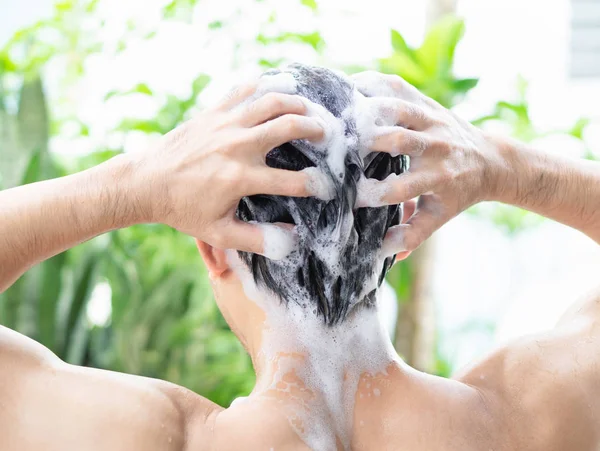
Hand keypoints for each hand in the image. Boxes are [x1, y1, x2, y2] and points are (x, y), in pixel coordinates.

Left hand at [126, 79, 324, 258]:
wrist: (146, 183)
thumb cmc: (184, 210)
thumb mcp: (219, 233)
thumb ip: (257, 239)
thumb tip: (292, 240)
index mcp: (241, 179)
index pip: (293, 181)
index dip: (317, 185)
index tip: (326, 187)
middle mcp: (237, 147)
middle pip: (289, 127)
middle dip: (316, 130)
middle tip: (327, 137)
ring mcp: (226, 124)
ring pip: (272, 101)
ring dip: (297, 103)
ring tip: (310, 111)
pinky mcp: (214, 112)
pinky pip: (245, 90)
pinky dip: (266, 87)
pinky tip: (279, 92)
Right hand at [352, 71, 505, 256]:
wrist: (490, 159)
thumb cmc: (457, 193)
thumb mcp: (438, 216)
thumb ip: (412, 236)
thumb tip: (383, 253)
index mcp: (438, 178)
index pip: (401, 188)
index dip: (373, 194)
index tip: (349, 199)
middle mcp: (436, 146)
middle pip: (398, 140)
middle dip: (365, 143)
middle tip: (334, 150)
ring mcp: (431, 119)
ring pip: (396, 107)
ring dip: (364, 110)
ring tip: (334, 117)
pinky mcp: (425, 100)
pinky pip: (396, 87)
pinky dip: (369, 85)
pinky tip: (345, 90)